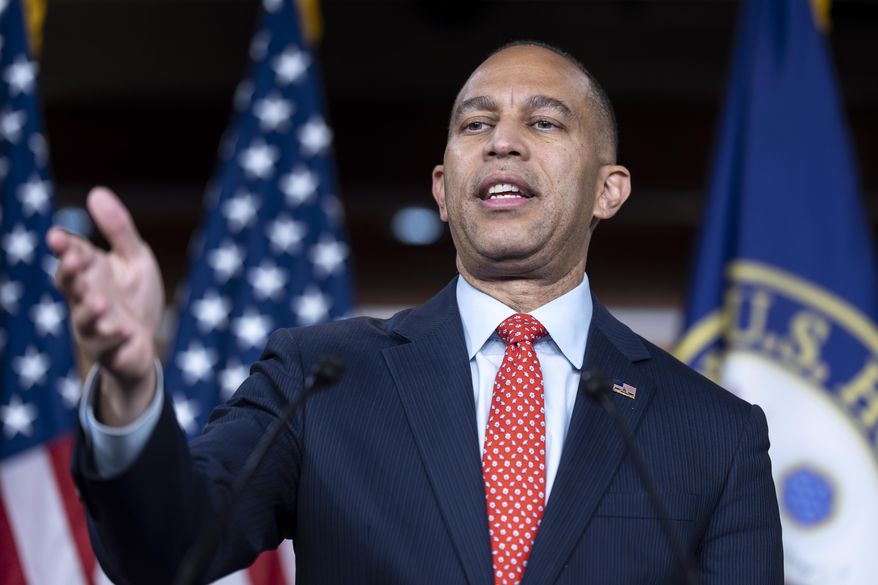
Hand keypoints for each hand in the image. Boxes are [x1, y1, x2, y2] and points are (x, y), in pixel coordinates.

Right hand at [47, 187, 164, 424]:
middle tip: (74, 262)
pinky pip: (108, 347)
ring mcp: (94, 326)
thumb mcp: (134, 258)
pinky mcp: (109, 351)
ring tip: (101, 302)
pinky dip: (115, 339)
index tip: (57, 237)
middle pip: (69, 285)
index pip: (72, 256)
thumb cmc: (135, 296)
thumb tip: (96, 192)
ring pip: (84, 319)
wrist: (145, 342)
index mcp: (90, 272)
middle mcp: (84, 298)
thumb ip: (119, 230)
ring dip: (90, 310)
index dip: (64, 248)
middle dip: (69, 274)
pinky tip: (126, 331)